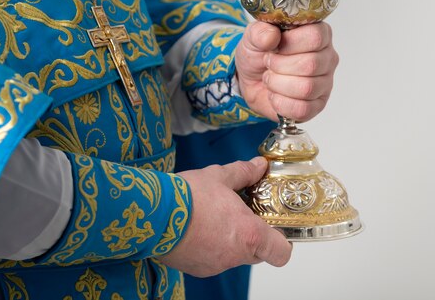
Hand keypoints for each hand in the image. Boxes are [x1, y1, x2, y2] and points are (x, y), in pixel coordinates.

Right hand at [159, 157, 291, 276]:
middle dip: (254, 236)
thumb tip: (259, 166)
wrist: (152, 214)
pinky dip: (211, 247)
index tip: (275, 227)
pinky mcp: (197, 268)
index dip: (282, 242)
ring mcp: (215, 265)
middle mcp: (235, 255)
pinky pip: (213, 260)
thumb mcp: (220, 177)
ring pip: (234, 255)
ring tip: (216, 217)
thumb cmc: (186, 198)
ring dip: (230, 240)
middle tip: (243, 216)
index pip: (281, 253)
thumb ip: (245, 172)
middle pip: (258, 253)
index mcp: (249, 234)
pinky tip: (199, 227)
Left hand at [235, 21, 338, 121]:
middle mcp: (327, 58)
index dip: (290, 43)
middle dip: (280, 66)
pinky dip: (281, 103)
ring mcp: (325, 83)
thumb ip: (259, 32)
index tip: (276, 46)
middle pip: (311, 64)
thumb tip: (271, 36)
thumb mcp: (253, 37)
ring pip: (307, 88)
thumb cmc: (260, 54)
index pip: (315, 37)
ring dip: (278, 85)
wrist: (251, 81)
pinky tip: (275, 95)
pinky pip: (303, 109)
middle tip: (269, 64)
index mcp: (319, 34)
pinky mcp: (317, 105)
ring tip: (271, 79)